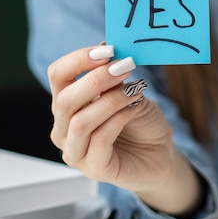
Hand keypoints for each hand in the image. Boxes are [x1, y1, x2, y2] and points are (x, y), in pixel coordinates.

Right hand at [48, 45, 173, 191]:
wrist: (160, 153)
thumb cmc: (140, 120)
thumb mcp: (129, 92)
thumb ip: (114, 78)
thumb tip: (107, 51)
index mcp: (67, 103)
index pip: (57, 75)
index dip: (78, 59)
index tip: (108, 50)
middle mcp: (63, 128)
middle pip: (64, 100)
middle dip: (96, 79)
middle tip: (125, 66)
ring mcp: (75, 151)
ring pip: (80, 121)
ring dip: (111, 100)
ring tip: (135, 90)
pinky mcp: (93, 169)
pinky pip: (100, 139)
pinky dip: (119, 119)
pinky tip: (134, 109)